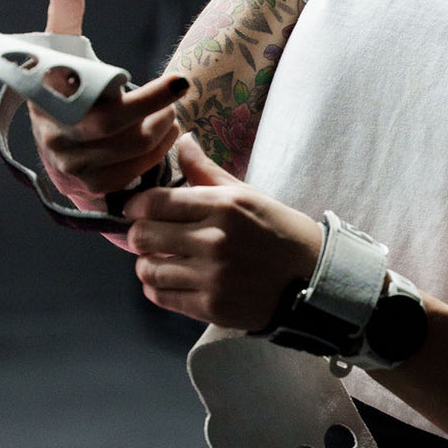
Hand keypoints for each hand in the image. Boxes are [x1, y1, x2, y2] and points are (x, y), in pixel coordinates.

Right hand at [28, 0, 186, 203]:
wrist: (49, 131)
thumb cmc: (63, 84)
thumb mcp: (61, 50)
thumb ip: (66, 16)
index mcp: (52, 106)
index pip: (107, 105)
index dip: (149, 97)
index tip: (182, 81)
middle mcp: (59, 142)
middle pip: (126, 133)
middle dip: (159, 113)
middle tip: (176, 98)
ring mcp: (73, 170)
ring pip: (133, 156)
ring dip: (161, 135)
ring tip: (171, 117)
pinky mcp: (88, 189)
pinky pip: (131, 177)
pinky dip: (153, 159)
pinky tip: (162, 140)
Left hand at [125, 134, 321, 325]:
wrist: (312, 277)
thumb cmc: (278, 231)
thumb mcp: (247, 195)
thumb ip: (207, 171)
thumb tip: (181, 140)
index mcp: (224, 206)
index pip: (154, 202)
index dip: (135, 206)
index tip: (136, 210)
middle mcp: (215, 240)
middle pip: (143, 235)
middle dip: (137, 234)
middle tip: (146, 236)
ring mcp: (212, 276)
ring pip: (148, 268)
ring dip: (146, 263)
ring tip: (157, 259)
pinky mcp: (212, 306)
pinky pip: (162, 297)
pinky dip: (156, 288)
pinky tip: (168, 279)